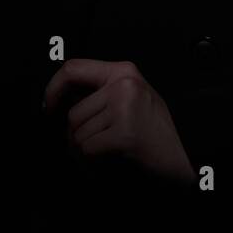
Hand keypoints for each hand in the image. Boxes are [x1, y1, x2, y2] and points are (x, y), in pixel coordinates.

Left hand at [43, 59, 196, 187]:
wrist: (184, 159)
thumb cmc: (159, 134)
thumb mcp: (132, 100)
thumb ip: (103, 93)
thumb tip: (62, 98)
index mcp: (124, 72)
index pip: (73, 68)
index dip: (53, 89)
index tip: (48, 107)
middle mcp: (124, 84)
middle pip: (73, 113)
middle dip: (75, 138)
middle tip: (90, 150)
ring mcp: (124, 107)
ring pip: (77, 134)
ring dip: (83, 153)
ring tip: (104, 156)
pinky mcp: (124, 132)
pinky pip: (87, 149)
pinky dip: (91, 163)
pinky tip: (107, 164)